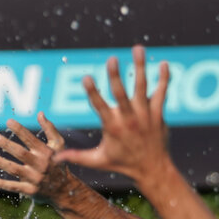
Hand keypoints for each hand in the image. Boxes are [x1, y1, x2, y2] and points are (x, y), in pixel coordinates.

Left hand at [0, 112, 73, 200]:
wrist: (64, 189)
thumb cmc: (58, 163)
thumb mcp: (58, 145)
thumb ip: (50, 129)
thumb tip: (40, 113)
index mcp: (46, 152)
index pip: (31, 139)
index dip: (20, 130)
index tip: (8, 122)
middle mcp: (40, 165)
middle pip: (20, 153)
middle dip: (6, 144)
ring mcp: (34, 178)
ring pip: (14, 169)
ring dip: (0, 162)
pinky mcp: (30, 190)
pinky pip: (13, 187)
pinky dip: (1, 184)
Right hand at [55, 45, 170, 181]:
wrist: (153, 170)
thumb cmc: (123, 164)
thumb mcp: (98, 161)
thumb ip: (76, 156)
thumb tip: (55, 159)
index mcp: (112, 127)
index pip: (99, 106)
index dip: (92, 92)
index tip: (86, 78)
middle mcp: (129, 119)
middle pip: (121, 94)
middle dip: (115, 76)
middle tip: (111, 59)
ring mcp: (145, 115)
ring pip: (142, 87)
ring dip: (140, 67)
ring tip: (137, 48)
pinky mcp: (158, 113)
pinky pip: (162, 92)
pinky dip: (164, 78)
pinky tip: (162, 63)